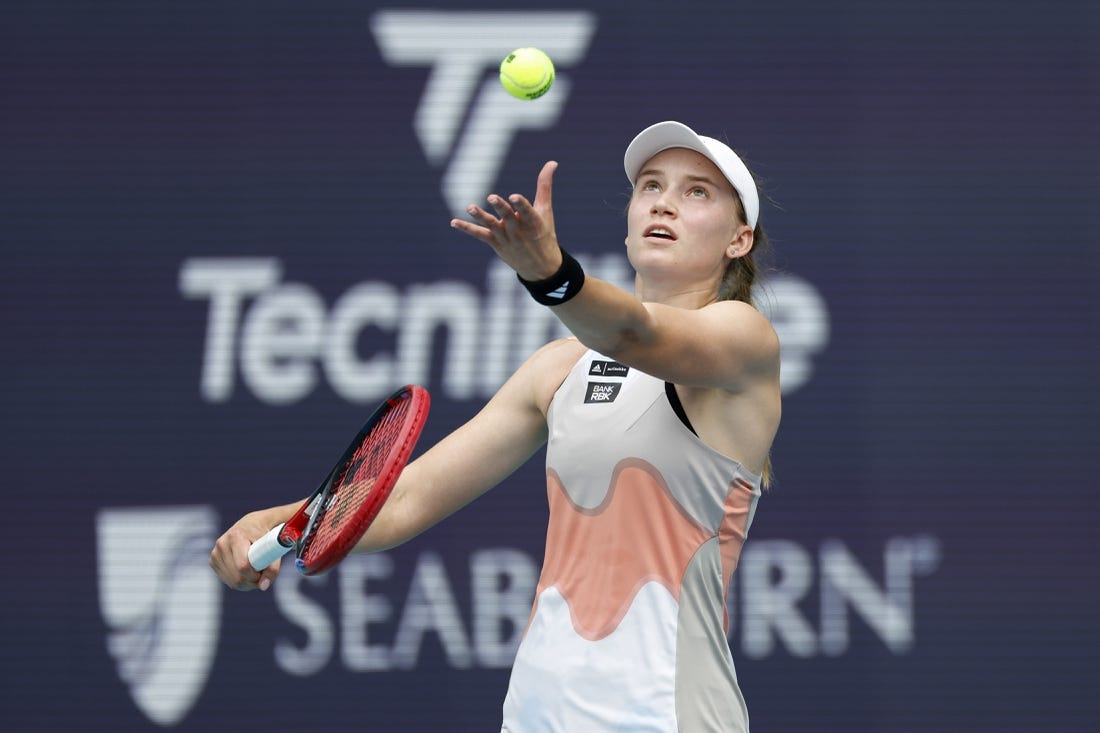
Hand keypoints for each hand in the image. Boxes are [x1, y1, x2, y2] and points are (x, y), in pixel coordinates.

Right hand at [209, 510, 282, 590]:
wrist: (252, 524)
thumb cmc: (266, 534)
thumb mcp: (274, 547)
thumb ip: (273, 567)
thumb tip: (264, 586)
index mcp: (237, 536)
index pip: (243, 566)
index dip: (255, 576)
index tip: (264, 573)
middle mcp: (222, 544)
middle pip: (237, 577)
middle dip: (252, 581)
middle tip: (262, 575)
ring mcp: (215, 552)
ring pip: (232, 582)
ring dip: (247, 583)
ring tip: (256, 572)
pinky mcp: (213, 560)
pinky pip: (227, 580)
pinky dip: (239, 582)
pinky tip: (246, 572)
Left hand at [451, 160, 562, 280]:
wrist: (540, 266)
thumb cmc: (543, 232)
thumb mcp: (546, 210)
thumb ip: (545, 185)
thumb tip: (552, 162)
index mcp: (533, 222)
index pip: (527, 212)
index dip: (521, 205)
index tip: (514, 196)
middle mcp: (518, 230)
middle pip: (507, 218)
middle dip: (500, 208)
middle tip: (491, 197)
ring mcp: (505, 237)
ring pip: (491, 226)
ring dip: (480, 216)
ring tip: (470, 207)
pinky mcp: (495, 243)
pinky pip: (479, 235)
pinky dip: (467, 228)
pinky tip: (454, 222)